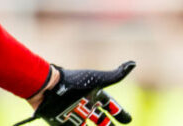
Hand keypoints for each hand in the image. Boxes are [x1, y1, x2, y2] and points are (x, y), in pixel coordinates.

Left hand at [15, 61, 135, 125]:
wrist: (48, 89)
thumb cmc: (75, 82)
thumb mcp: (98, 79)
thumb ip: (117, 74)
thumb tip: (133, 63)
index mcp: (94, 94)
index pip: (110, 105)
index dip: (119, 113)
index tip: (128, 120)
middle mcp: (85, 105)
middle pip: (100, 119)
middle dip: (108, 125)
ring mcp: (75, 115)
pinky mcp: (63, 122)